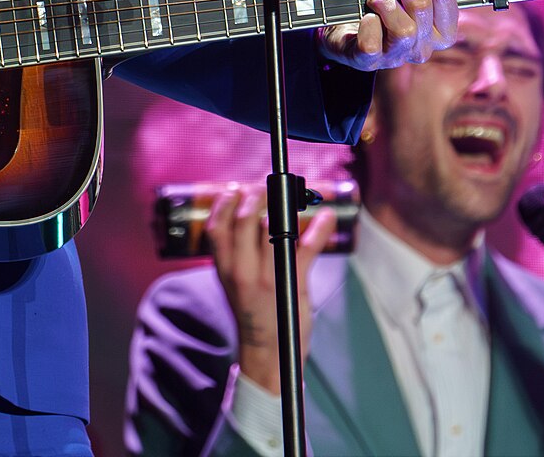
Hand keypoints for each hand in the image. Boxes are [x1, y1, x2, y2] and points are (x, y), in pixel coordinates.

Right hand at [208, 185, 336, 394]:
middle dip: (255, 197)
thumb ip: (237, 255)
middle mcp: (242, 272)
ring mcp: (269, 278)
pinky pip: (308, 249)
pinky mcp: (293, 284)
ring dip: (286, 206)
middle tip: (263, 188)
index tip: (234, 189)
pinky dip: (320, 229)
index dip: (224, 204)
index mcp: (225, 271)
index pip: (217, 229)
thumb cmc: (254, 314)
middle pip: (245, 222)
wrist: (268, 354)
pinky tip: (327, 215)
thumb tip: (250, 220)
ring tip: (294, 196)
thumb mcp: (234, 284)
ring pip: (274, 230)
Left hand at [317, 0, 457, 68]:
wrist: (346, 21)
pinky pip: (372, 45)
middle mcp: (425, 46)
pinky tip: (365, 17)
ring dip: (387, 4)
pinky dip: (367, 25)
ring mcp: (397, 56)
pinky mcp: (368, 61)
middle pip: (424, 7)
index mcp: (442, 26)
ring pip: (405, 30)